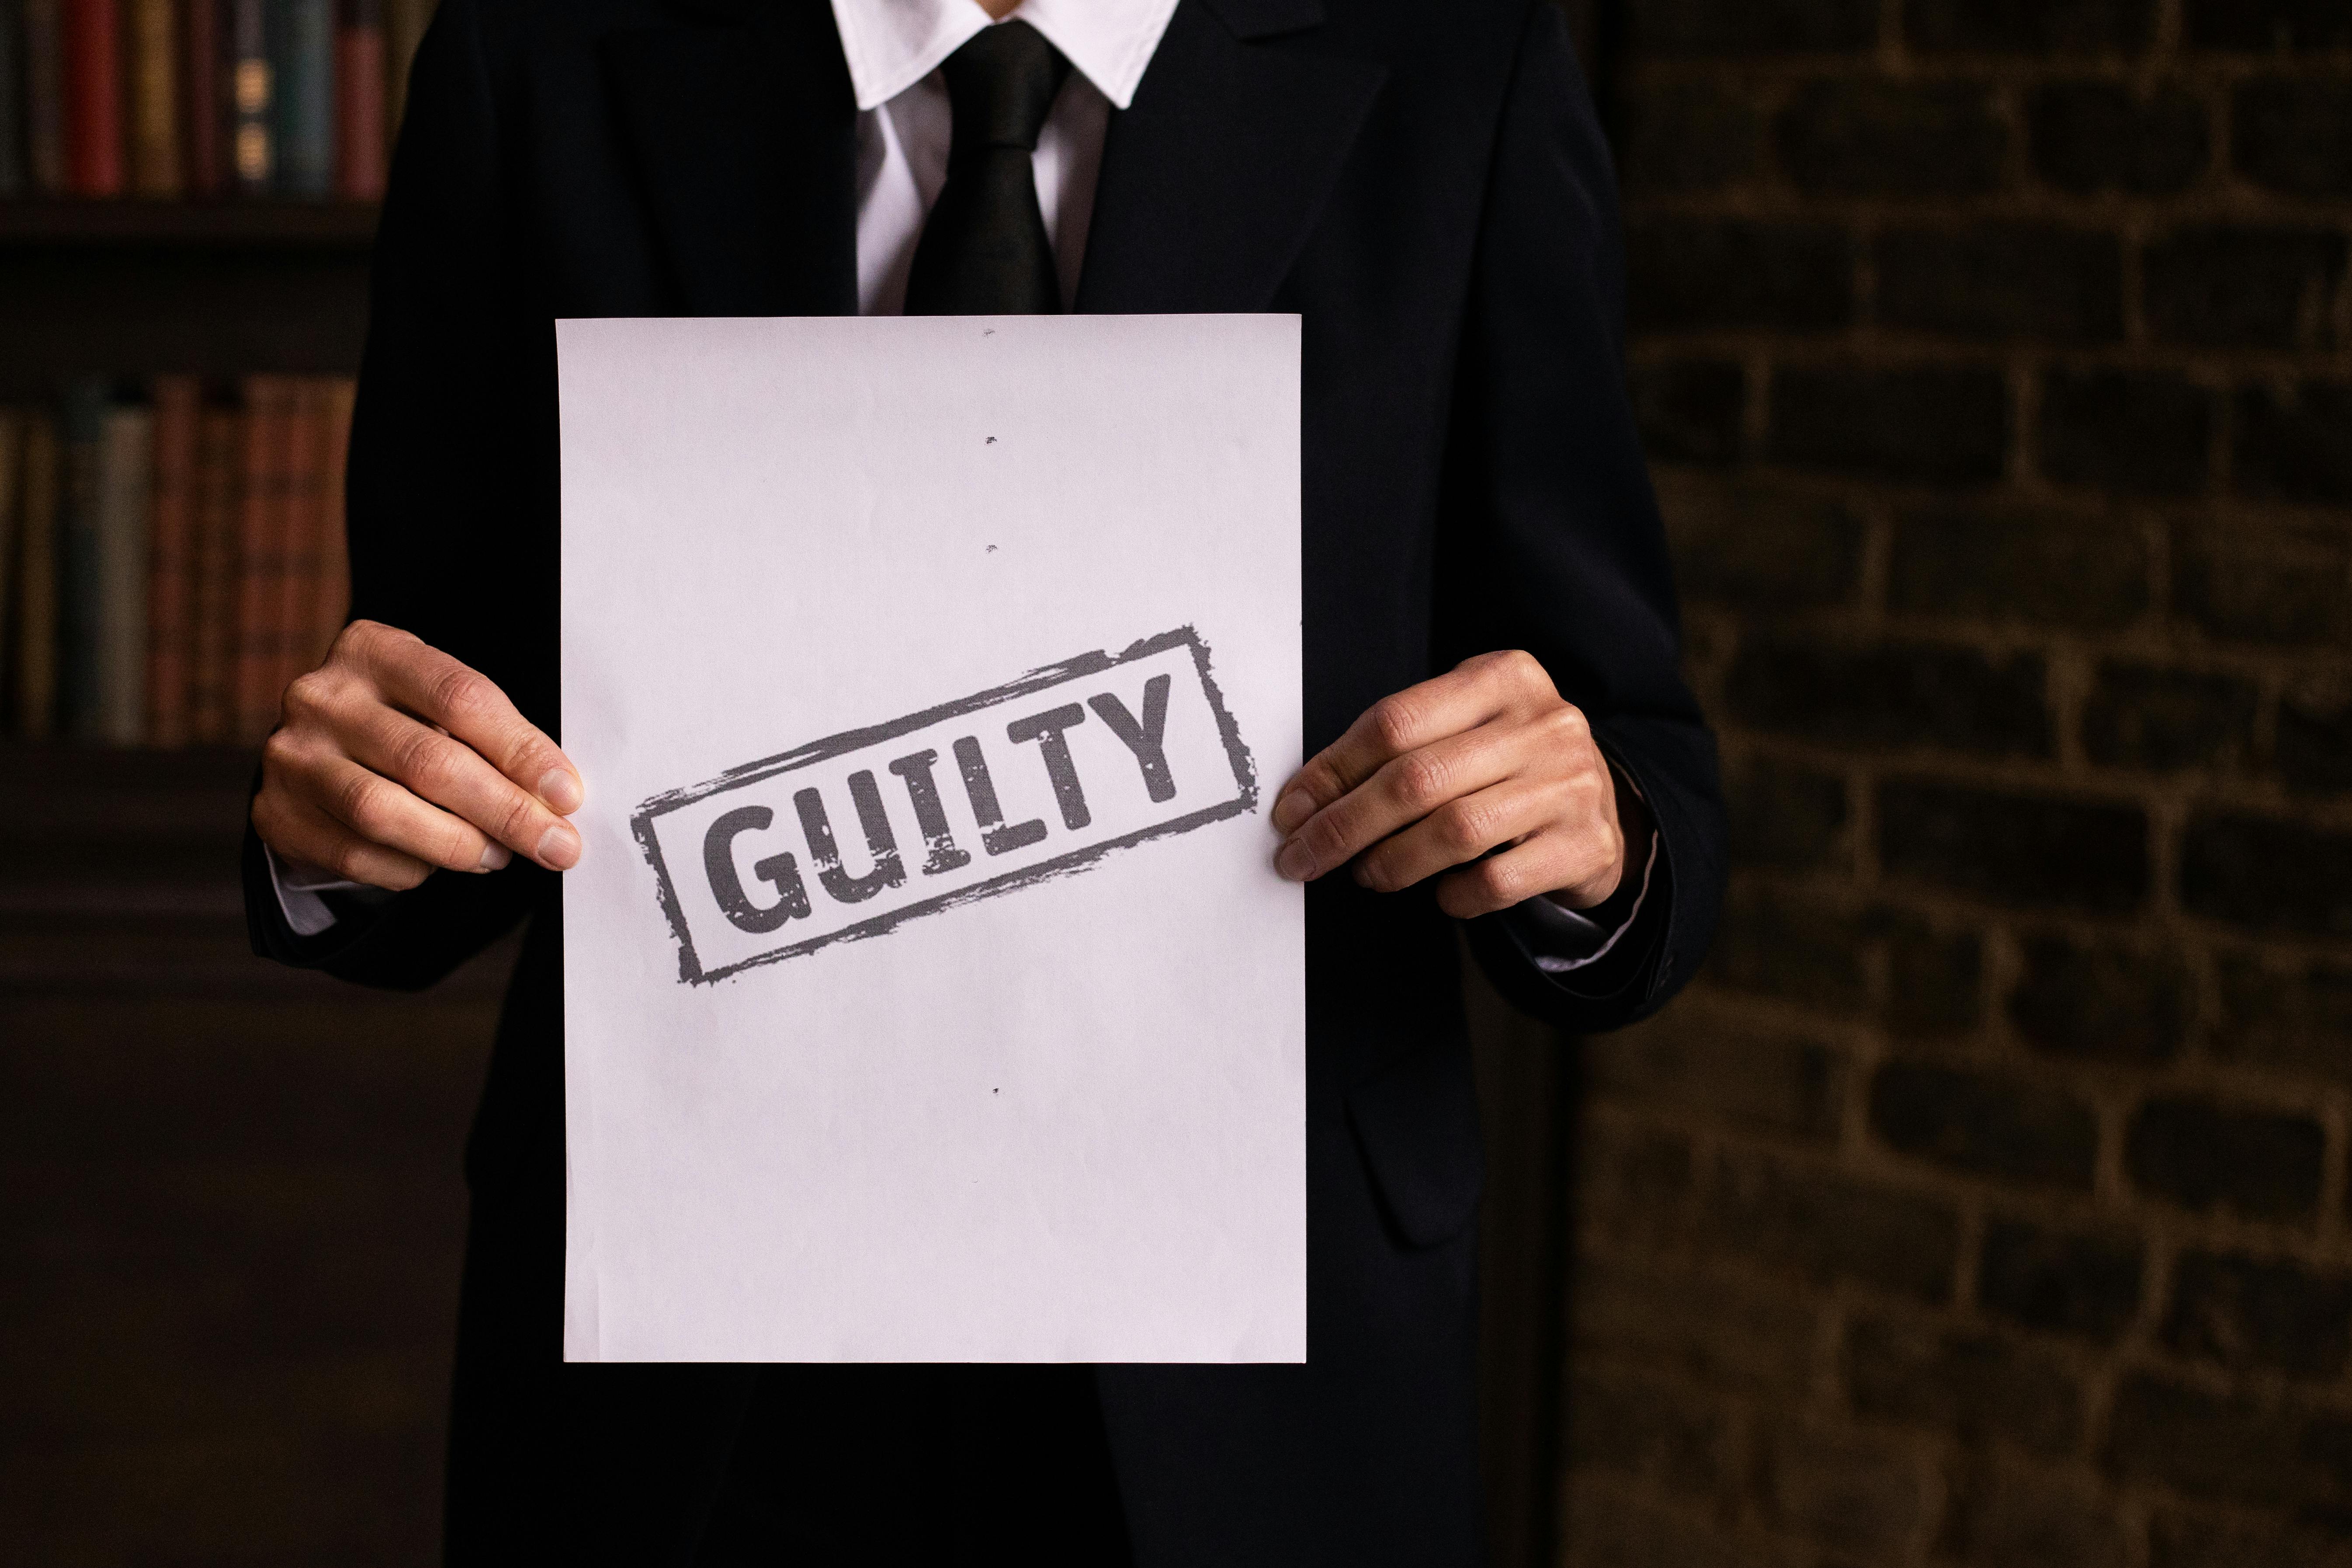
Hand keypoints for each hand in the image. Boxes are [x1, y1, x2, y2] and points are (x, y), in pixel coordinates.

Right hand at [252, 620, 584, 891]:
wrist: (316, 757)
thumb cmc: (404, 725)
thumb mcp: (442, 709)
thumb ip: (494, 739)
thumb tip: (557, 797)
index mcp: (373, 650)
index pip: (461, 697)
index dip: (521, 751)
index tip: (568, 794)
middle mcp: (322, 697)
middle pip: (428, 761)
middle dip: (505, 811)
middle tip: (556, 845)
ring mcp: (292, 756)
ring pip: (386, 813)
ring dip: (459, 844)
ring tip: (499, 856)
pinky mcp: (277, 814)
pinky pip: (357, 854)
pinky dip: (412, 867)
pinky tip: (438, 862)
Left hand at [1268, 650, 1645, 918]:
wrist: (1607, 807)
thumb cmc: (1508, 765)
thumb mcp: (1464, 728)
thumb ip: (1398, 747)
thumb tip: (1306, 801)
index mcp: (1502, 677)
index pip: (1394, 722)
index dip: (1331, 772)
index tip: (1291, 811)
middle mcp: (1543, 723)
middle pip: (1417, 778)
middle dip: (1345, 825)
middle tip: (1304, 857)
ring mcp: (1571, 784)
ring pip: (1456, 831)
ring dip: (1392, 863)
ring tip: (1367, 873)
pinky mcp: (1585, 844)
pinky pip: (1498, 881)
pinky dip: (1455, 896)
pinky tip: (1441, 895)